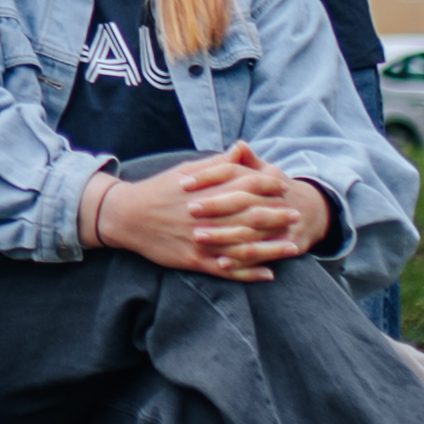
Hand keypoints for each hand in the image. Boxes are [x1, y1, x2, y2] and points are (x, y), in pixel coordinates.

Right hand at [88, 144, 317, 284]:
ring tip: (292, 247)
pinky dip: (248, 273)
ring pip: (243, 246)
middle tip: (297, 216)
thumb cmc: (159, 190)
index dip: (267, 185)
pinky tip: (267, 274)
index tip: (284, 185)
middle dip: (276, 216)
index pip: (244, 185)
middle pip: (249, 216)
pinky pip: (226, 270)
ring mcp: (200, 239)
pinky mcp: (193, 259)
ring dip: (270, 248)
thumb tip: (242, 149)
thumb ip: (217, 164)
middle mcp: (206, 215)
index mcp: (205, 191)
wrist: (126, 216)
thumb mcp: (186, 171)